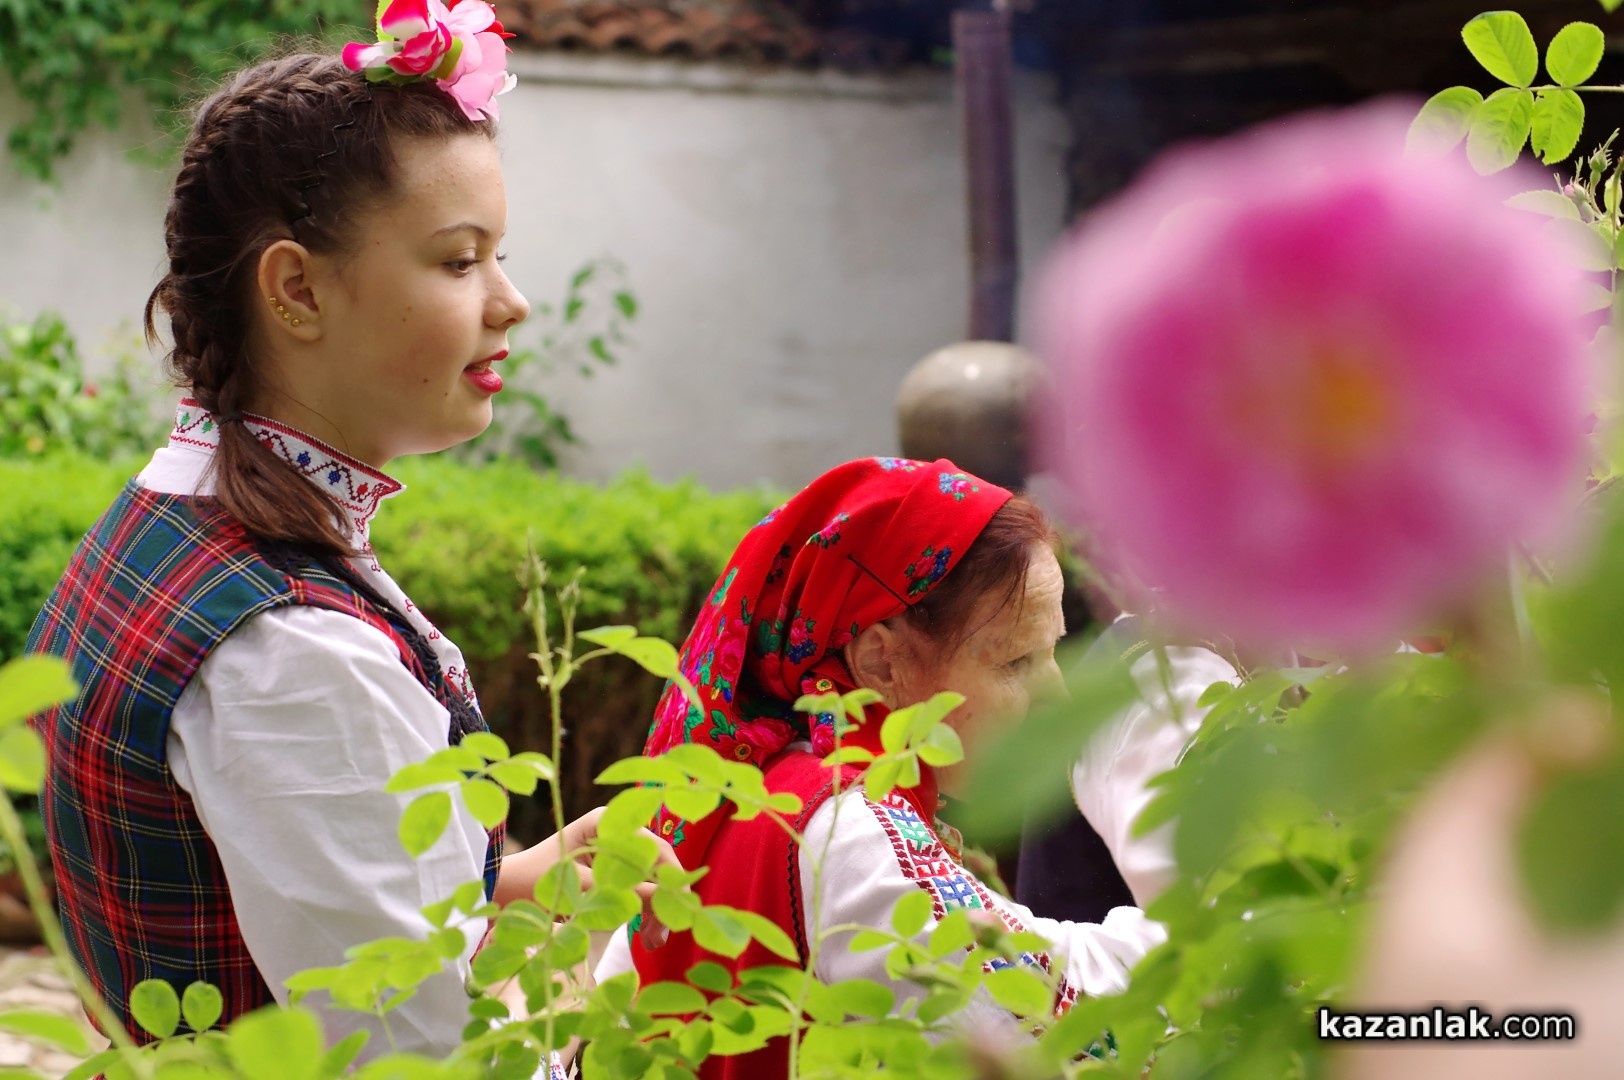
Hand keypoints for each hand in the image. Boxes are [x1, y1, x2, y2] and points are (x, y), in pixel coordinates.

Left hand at [501, 806, 680, 948]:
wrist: (502, 891)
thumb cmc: (534, 881)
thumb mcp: (581, 889)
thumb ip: (624, 892)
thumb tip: (666, 900)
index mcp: (606, 823)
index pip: (654, 848)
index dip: (672, 878)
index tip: (679, 909)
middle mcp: (614, 833)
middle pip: (656, 865)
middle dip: (663, 900)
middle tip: (660, 938)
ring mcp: (612, 852)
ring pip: (650, 881)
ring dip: (654, 910)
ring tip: (652, 943)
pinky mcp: (608, 872)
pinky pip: (636, 890)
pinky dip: (642, 911)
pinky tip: (644, 934)